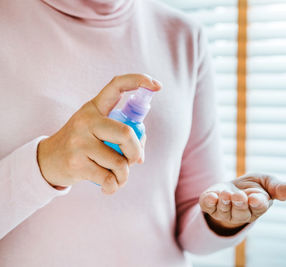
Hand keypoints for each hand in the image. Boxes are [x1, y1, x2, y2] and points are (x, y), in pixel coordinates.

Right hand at [37, 74, 161, 193]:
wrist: (47, 160)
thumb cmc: (81, 144)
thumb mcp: (95, 128)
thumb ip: (120, 133)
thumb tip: (140, 154)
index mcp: (94, 107)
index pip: (117, 85)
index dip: (139, 81)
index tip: (157, 85)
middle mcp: (86, 121)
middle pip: (126, 133)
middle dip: (136, 151)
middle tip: (135, 160)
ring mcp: (80, 142)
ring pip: (120, 162)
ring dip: (124, 175)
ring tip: (118, 176)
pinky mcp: (77, 164)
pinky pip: (109, 179)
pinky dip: (114, 186)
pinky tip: (109, 186)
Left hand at [199, 173, 285, 234]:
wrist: (232, 188)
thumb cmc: (253, 187)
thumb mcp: (267, 183)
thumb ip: (279, 188)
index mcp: (257, 206)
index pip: (258, 207)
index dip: (256, 203)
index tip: (254, 198)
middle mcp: (241, 212)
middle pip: (240, 212)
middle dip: (239, 203)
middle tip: (238, 195)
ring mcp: (225, 211)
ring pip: (225, 211)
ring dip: (225, 202)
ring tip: (225, 193)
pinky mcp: (211, 206)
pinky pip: (208, 208)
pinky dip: (209, 202)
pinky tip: (211, 197)